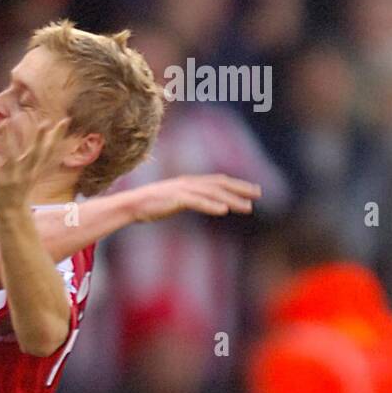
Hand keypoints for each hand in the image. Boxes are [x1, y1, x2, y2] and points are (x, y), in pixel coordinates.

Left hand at [0, 115, 70, 214]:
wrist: (12, 213)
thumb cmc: (24, 187)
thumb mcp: (37, 171)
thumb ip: (44, 155)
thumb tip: (55, 140)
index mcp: (36, 168)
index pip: (50, 150)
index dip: (57, 136)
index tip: (65, 120)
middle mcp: (27, 171)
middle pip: (36, 154)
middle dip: (41, 139)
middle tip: (45, 123)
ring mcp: (12, 176)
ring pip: (11, 155)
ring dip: (8, 139)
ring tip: (5, 123)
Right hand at [132, 174, 261, 221]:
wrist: (131, 205)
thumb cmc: (150, 205)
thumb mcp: (173, 201)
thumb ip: (188, 200)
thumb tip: (198, 204)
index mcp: (190, 183)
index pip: (219, 181)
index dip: (237, 185)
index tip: (252, 190)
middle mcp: (190, 183)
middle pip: (221, 184)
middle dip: (241, 188)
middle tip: (259, 193)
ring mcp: (183, 190)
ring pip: (213, 193)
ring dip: (232, 200)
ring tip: (248, 207)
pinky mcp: (176, 199)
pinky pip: (198, 202)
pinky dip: (211, 205)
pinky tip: (224, 210)